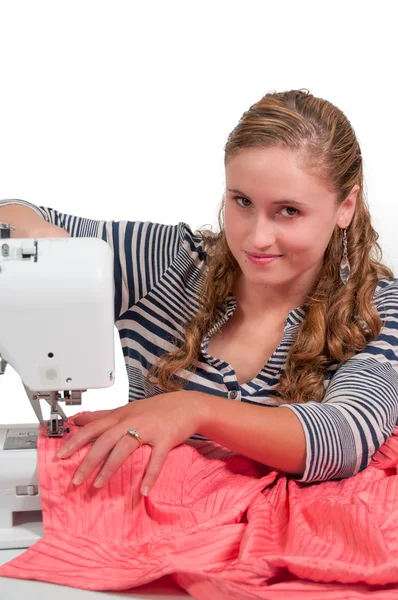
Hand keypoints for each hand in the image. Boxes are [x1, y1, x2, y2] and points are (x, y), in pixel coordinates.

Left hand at [55, 391, 204, 495]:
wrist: (187, 405)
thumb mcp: (127, 409)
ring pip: (124, 448)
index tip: (60, 455)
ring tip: (98, 485)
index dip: (76, 441)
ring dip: (109, 468)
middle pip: (105, 440)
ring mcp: (149, 429)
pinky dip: (150, 475)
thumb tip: (79, 419)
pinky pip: (156, 459)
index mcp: (121, 415)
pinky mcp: (166, 438)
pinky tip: (143, 490)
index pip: (93, 427)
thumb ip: (103, 415)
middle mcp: (132, 420)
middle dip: (88, 461)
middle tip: (76, 480)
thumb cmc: (157, 409)